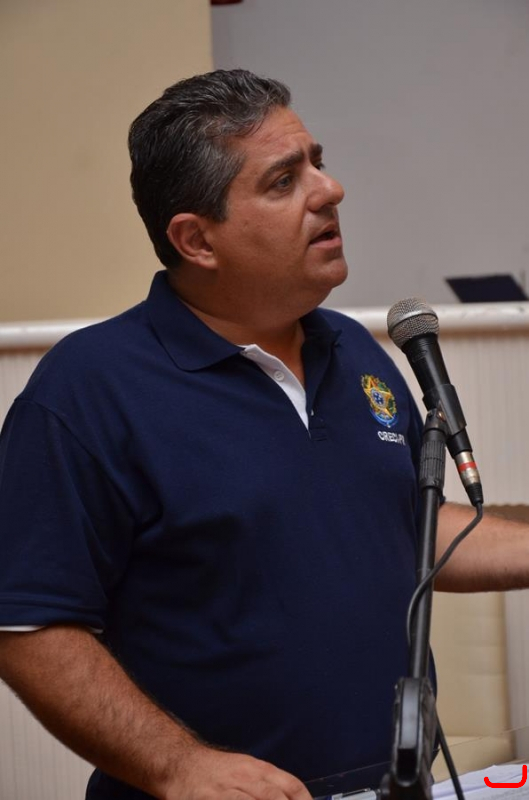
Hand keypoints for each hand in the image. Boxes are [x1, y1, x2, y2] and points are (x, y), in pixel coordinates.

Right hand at [166, 743, 312, 799]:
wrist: (180, 763)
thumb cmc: (217, 771)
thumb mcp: (246, 769)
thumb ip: (268, 785)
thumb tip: (292, 799)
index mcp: (257, 769)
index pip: (290, 785)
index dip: (304, 799)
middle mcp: (244, 778)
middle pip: (273, 797)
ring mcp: (226, 792)